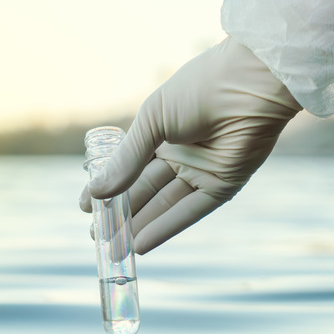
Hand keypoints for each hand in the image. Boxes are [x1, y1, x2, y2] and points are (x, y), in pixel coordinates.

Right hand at [80, 36, 301, 254]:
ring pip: (164, 204)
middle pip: (145, 190)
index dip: (108, 187)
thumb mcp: (152, 122)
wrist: (248, 84)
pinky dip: (167, 227)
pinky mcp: (222, 185)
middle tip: (97, 237)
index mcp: (161, 131)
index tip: (85, 207)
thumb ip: (127, 159)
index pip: (128, 166)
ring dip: (140, 227)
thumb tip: (95, 191)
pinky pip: (190, 211)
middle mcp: (180, 153)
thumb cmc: (198, 90)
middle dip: (121, 215)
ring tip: (115, 249)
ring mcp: (201, 170)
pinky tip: (143, 244)